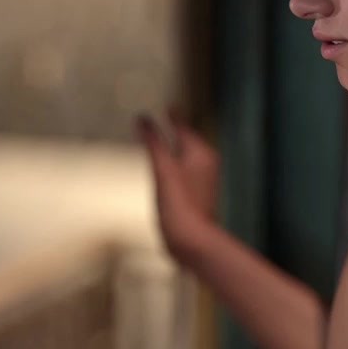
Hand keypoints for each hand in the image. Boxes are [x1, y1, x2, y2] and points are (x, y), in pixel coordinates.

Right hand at [136, 108, 219, 264]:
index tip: (170, 106)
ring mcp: (201, 182)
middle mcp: (205, 165)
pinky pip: (183, 173)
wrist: (192, 242)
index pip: (185, 128)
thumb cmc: (180, 206)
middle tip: (167, 119)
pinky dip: (173, 166)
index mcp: (201, 154)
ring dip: (174, 148)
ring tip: (164, 141)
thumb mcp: (163, 169)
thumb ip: (153, 142)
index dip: (175, 117)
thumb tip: (143, 118)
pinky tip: (166, 172)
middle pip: (188, 141)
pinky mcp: (194, 197)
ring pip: (186, 158)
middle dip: (176, 131)